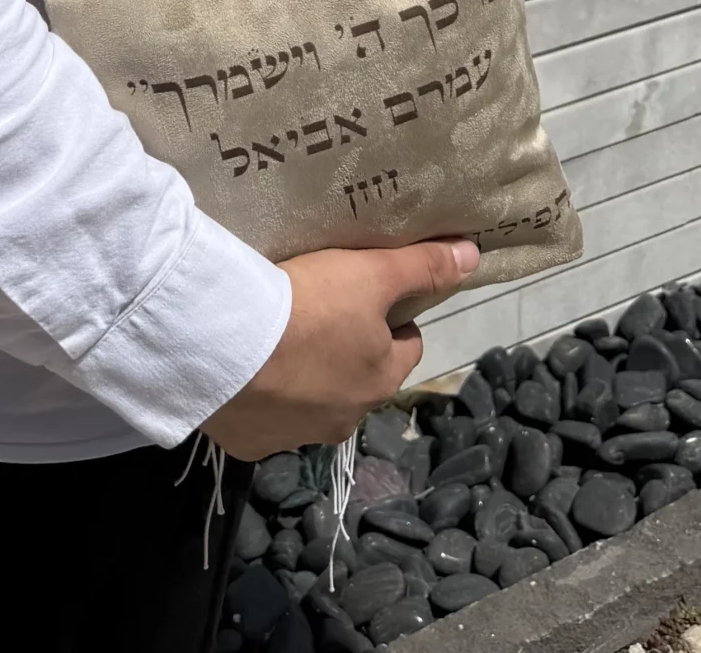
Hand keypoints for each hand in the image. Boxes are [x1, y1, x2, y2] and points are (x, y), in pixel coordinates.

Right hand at [202, 239, 477, 457]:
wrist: (227, 346)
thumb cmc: (310, 307)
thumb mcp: (371, 274)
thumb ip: (423, 267)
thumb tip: (473, 257)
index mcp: (380, 380)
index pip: (407, 349)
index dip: (393, 321)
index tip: (368, 299)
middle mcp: (346, 419)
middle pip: (361, 379)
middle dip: (349, 352)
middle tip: (320, 313)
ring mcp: (298, 435)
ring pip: (315, 402)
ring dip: (306, 377)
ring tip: (279, 338)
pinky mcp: (253, 442)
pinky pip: (267, 417)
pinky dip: (264, 396)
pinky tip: (247, 366)